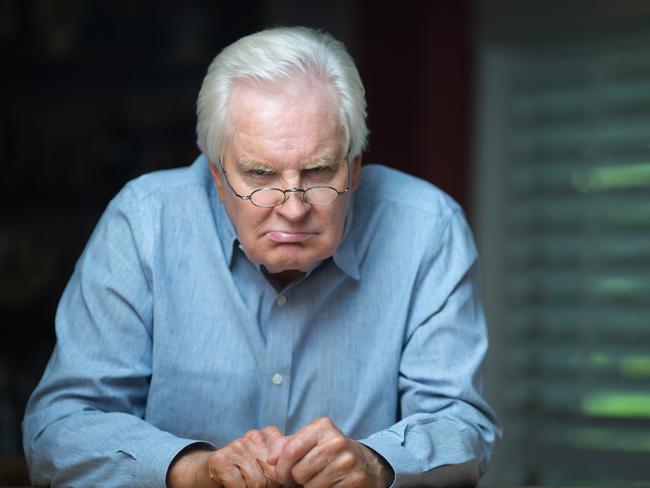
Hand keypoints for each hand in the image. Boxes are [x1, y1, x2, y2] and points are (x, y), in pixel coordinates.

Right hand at [168, 426, 292, 487]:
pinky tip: (233, 483)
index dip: (287, 478)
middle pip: (275, 474)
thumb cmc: (244, 467)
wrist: (209, 468)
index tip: (282, 483)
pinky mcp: (220, 460)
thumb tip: (302, 474)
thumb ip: (284, 461)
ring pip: (258, 483)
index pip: (289, 457)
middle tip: (260, 484)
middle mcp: (254, 436)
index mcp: (270, 434)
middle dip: (270, 486)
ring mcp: (237, 446)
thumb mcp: (267, 459)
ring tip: (246, 483)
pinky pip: (240, 487)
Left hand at [268, 417, 393, 487]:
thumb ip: (288, 447)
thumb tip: (270, 460)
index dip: (281, 469)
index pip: (290, 451)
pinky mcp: (354, 480)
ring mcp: (347, 461)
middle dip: (297, 478)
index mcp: (322, 426)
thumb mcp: (310, 442)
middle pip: (298, 471)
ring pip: (310, 485)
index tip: (283, 475)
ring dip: (310, 486)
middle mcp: (336, 441)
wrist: (365, 463)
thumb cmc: (329, 453)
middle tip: (307, 475)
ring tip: (320, 478)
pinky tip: (330, 484)